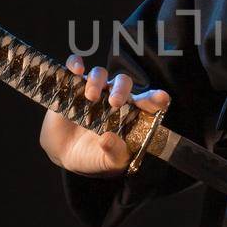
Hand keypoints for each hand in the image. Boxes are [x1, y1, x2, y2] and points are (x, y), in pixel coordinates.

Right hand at [38, 54, 170, 177]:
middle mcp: (114, 98)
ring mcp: (94, 91)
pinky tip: (76, 70)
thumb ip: (114, 153)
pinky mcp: (73, 87)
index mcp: (130, 115)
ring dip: (97, 81)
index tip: (161, 98)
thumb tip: (108, 138)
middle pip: (123, 83)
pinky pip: (75, 68)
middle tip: (114, 102)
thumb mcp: (108, 162)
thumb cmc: (94, 158)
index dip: (156, 98)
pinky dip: (75, 64)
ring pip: (100, 74)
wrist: (64, 155)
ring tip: (91, 97)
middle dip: (121, 89)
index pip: (148, 103)